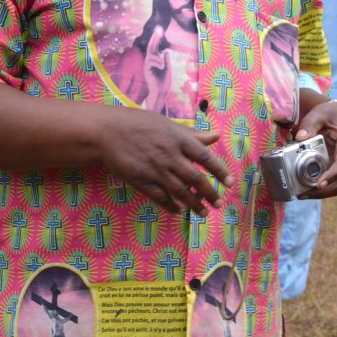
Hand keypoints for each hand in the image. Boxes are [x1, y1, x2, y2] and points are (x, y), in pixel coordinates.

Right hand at [102, 107, 234, 215]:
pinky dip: (172, 206)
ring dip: (194, 204)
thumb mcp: (167, 124)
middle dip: (210, 193)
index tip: (230, 183)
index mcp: (179, 139)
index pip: (205, 157)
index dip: (220, 171)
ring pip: (180, 192)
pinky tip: (179, 211)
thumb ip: (192, 134)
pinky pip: (161, 198)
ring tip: (203, 212)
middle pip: (196, 178)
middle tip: (218, 204)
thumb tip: (216, 136)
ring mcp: (156, 170)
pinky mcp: (142, 181)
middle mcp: (170, 156)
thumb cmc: (138, 123)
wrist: (107, 132)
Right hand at [143, 26, 169, 108]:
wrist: (161, 92)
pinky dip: (158, 63)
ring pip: (151, 55)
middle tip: (158, 29)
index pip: (155, 48)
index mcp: (156, 61)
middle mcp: (150, 62)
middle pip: (151, 47)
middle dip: (154, 38)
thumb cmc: (164, 82)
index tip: (159, 30)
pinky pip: (151, 61)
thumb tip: (165, 51)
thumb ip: (166, 60)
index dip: (156, 39)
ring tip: (163, 66)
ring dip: (159, 59)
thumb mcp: (167, 69)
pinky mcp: (146, 70)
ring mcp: (147, 65)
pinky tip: (162, 67)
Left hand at [294, 100, 336, 198]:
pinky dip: (321, 189)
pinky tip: (305, 189)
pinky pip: (333, 182)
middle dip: (324, 191)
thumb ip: (310, 123)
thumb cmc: (333, 114)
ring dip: (322, 193)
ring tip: (302, 194)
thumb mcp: (321, 113)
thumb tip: (300, 138)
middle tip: (303, 194)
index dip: (333, 175)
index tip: (319, 184)